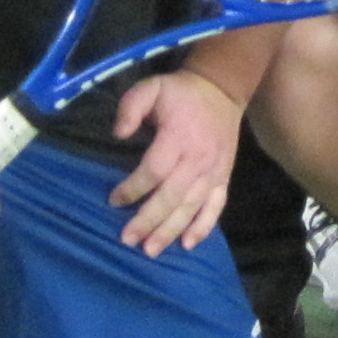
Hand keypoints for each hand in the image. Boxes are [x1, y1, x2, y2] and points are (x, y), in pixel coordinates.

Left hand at [107, 68, 243, 254]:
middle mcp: (197, 159)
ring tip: (150, 250)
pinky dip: (203, 227)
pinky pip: (215, 207)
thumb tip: (118, 135)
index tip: (113, 200)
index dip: (132, 188)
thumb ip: (131, 107)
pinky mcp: (224, 177)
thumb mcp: (151, 87)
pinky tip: (188, 245)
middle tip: (127, 239)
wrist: (223, 89)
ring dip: (171, 231)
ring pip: (191, 207)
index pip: (153, 171)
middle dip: (148, 220)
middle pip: (171, 196)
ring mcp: (214, 171)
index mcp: (178, 137)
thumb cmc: (181, 92)